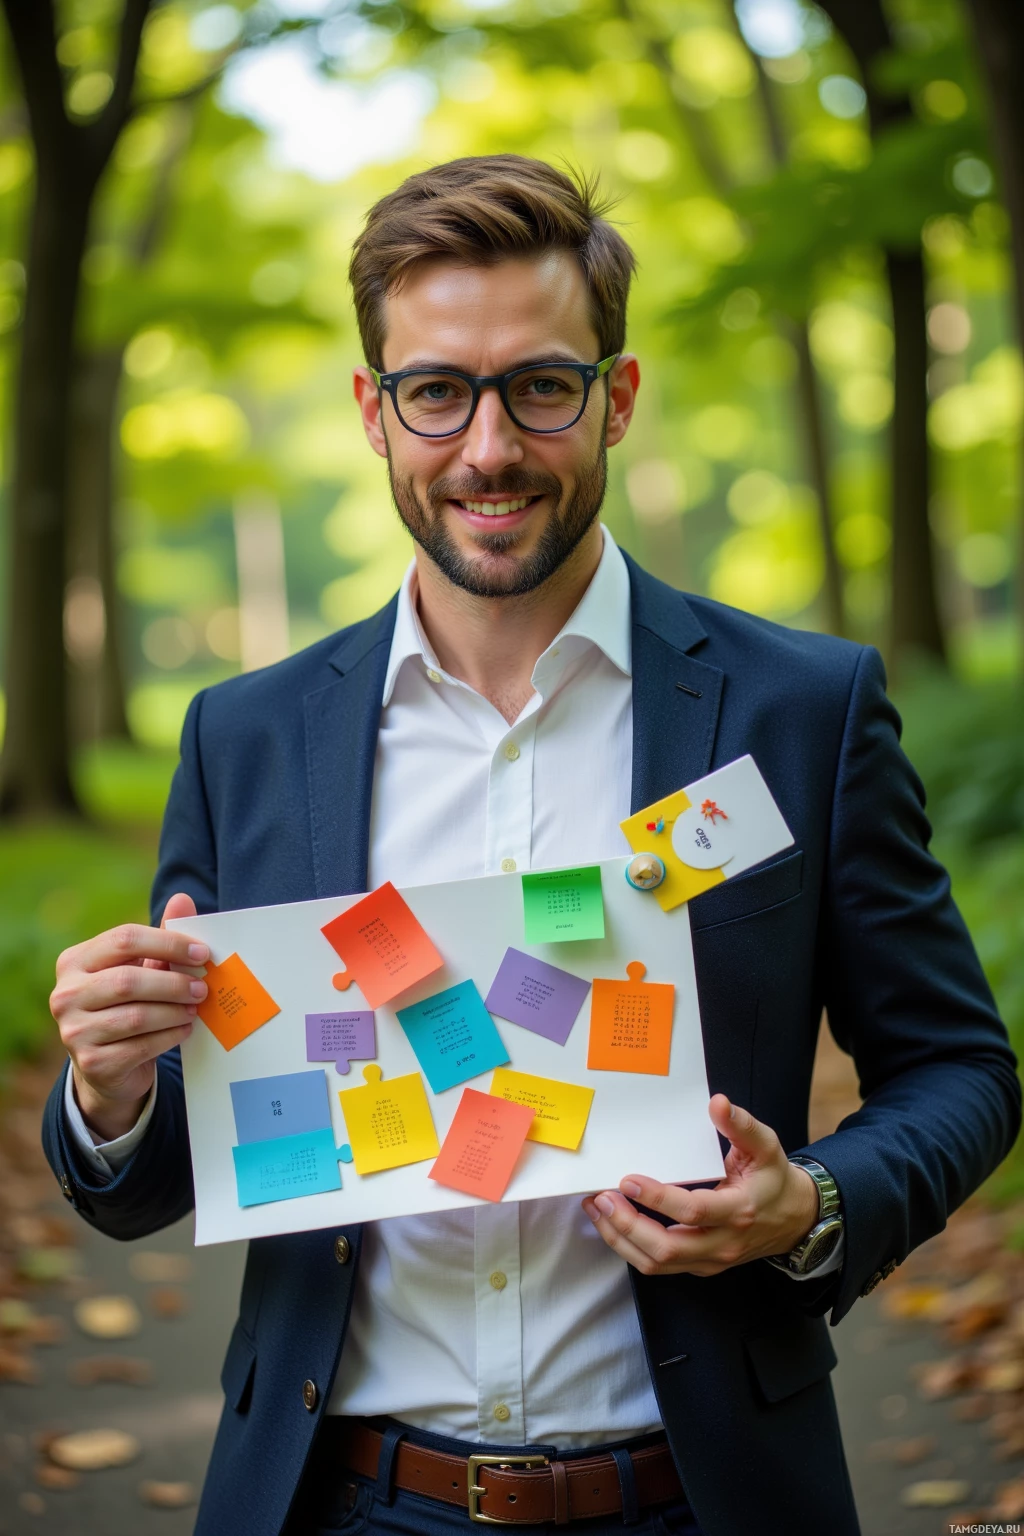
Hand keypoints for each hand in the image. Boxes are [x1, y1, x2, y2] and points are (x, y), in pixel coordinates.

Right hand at [50, 893, 208, 1142]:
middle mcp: (66, 994)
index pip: (124, 939)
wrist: (108, 1064)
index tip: (202, 954)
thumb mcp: (142, 968)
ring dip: (174, 1012)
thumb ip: (161, 937)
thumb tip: (182, 899)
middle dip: (173, 983)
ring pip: (135, 1016)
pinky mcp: (91, 1063)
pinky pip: (140, 1046)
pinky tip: (183, 1030)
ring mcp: (74, 1031)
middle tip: (203, 987)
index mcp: (75, 961)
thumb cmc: (128, 1004)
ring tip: (194, 1009)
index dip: (168, 943)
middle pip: (128, 980)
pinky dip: (169, 1037)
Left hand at [581, 1094, 820, 1276]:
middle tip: (603, 1197)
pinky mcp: (698, 1266)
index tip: (627, 1179)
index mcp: (738, 1211)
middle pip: (666, 1248)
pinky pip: (659, 1265)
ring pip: (657, 1264)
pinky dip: (630, 1246)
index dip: (656, 1197)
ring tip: (598, 1209)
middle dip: (627, 1225)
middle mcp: (721, 1243)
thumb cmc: (774, 1180)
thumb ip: (741, 1126)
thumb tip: (718, 1103)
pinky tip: (613, 1223)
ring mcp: (709, 1260)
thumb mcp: (766, 1147)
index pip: (692, 1211)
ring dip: (621, 1239)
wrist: (794, 1220)